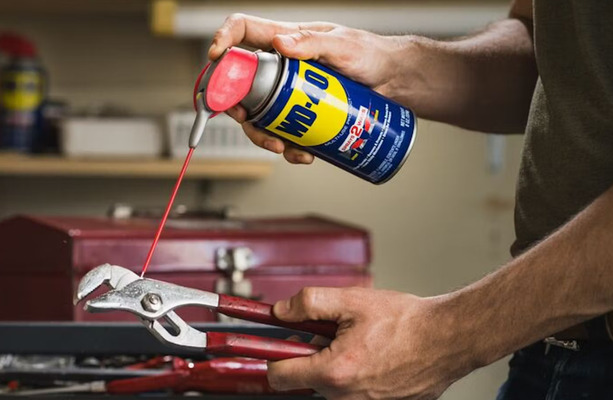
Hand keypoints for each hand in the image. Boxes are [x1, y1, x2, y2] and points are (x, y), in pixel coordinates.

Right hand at [209, 14, 405, 163]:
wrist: (395, 83)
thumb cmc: (372, 55)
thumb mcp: (343, 45)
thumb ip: (313, 42)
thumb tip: (281, 44)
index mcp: (284, 40)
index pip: (243, 31)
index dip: (224, 39)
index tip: (217, 57)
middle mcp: (279, 67)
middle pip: (239, 83)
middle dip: (234, 104)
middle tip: (245, 119)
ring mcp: (287, 93)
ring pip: (258, 115)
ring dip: (262, 135)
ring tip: (282, 147)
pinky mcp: (299, 116)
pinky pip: (282, 133)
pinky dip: (287, 148)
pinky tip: (304, 154)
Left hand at [267, 287, 474, 399]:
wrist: (448, 339)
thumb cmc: (406, 322)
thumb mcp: (351, 301)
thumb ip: (308, 304)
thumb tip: (281, 311)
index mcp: (333, 372)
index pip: (278, 376)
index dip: (273, 357)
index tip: (273, 347)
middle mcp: (345, 399)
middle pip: (307, 379)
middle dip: (315, 356)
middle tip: (336, 335)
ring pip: (332, 388)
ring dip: (338, 368)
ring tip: (363, 346)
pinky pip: (354, 396)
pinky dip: (358, 379)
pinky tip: (376, 360)